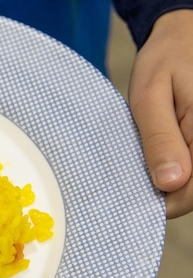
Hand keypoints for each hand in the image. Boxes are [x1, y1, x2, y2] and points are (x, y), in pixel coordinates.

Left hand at [128, 9, 192, 218]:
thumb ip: (160, 138)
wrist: (183, 37)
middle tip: (133, 178)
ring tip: (146, 160)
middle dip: (166, 191)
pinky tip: (158, 156)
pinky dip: (176, 168)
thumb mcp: (150, 96)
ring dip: (171, 180)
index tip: (134, 197)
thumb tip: (169, 183)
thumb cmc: (165, 60)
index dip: (165, 201)